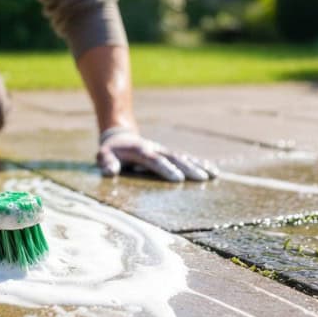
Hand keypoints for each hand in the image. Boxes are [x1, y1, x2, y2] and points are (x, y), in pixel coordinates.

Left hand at [97, 127, 217, 181]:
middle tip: (203, 179)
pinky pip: (187, 158)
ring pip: (184, 157)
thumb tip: (110, 171)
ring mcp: (164, 151)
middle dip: (188, 168)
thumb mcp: (103, 155)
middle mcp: (156, 149)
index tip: (178, 179)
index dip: (166, 169)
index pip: (154, 160)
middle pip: (174, 158)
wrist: (121, 137)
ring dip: (199, 165)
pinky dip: (200, 164)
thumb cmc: (112, 151)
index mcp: (140, 150)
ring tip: (214, 174)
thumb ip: (106, 162)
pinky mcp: (170, 155)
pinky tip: (214, 172)